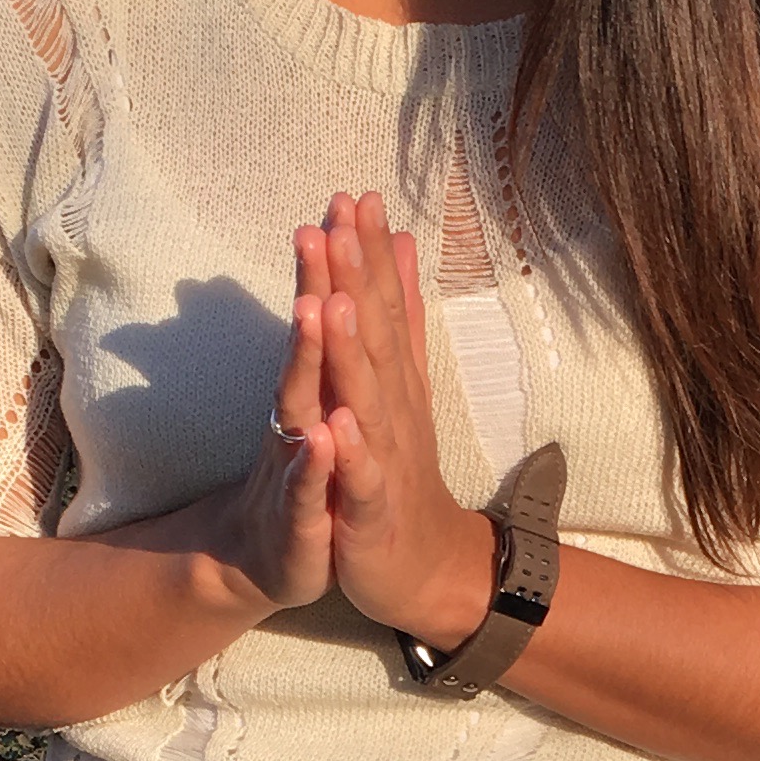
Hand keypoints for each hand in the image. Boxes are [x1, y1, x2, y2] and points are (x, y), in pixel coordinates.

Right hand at [215, 252, 337, 616]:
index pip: (327, 315)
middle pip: (307, 345)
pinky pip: (308, 488)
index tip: (348, 199)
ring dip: (308, 358)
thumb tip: (345, 279)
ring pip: (300, 405)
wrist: (270, 561)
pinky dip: (315, 462)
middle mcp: (298, 416)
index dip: (338, 261)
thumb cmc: (307, 476)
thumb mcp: (328, 406)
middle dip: (315, 286)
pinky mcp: (301, 520)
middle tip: (319, 228)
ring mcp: (295, 465)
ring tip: (316, 308)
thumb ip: (337, 345)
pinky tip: (324, 436)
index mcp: (315, 390)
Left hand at [303, 191, 495, 646]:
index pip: (383, 306)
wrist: (424, 565)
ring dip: (352, 352)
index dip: (369, 253)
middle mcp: (392, 409)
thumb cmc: (400, 470)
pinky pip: (360, 478)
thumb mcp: (401, 386)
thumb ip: (403, 316)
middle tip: (341, 221)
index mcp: (394, 380)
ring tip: (335, 302)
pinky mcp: (370, 508)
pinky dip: (351, 452)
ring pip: (366, 400)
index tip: (355, 195)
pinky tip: (339, 424)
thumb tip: (402, 244)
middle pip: (375, 338)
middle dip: (357, 281)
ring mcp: (384, 457)